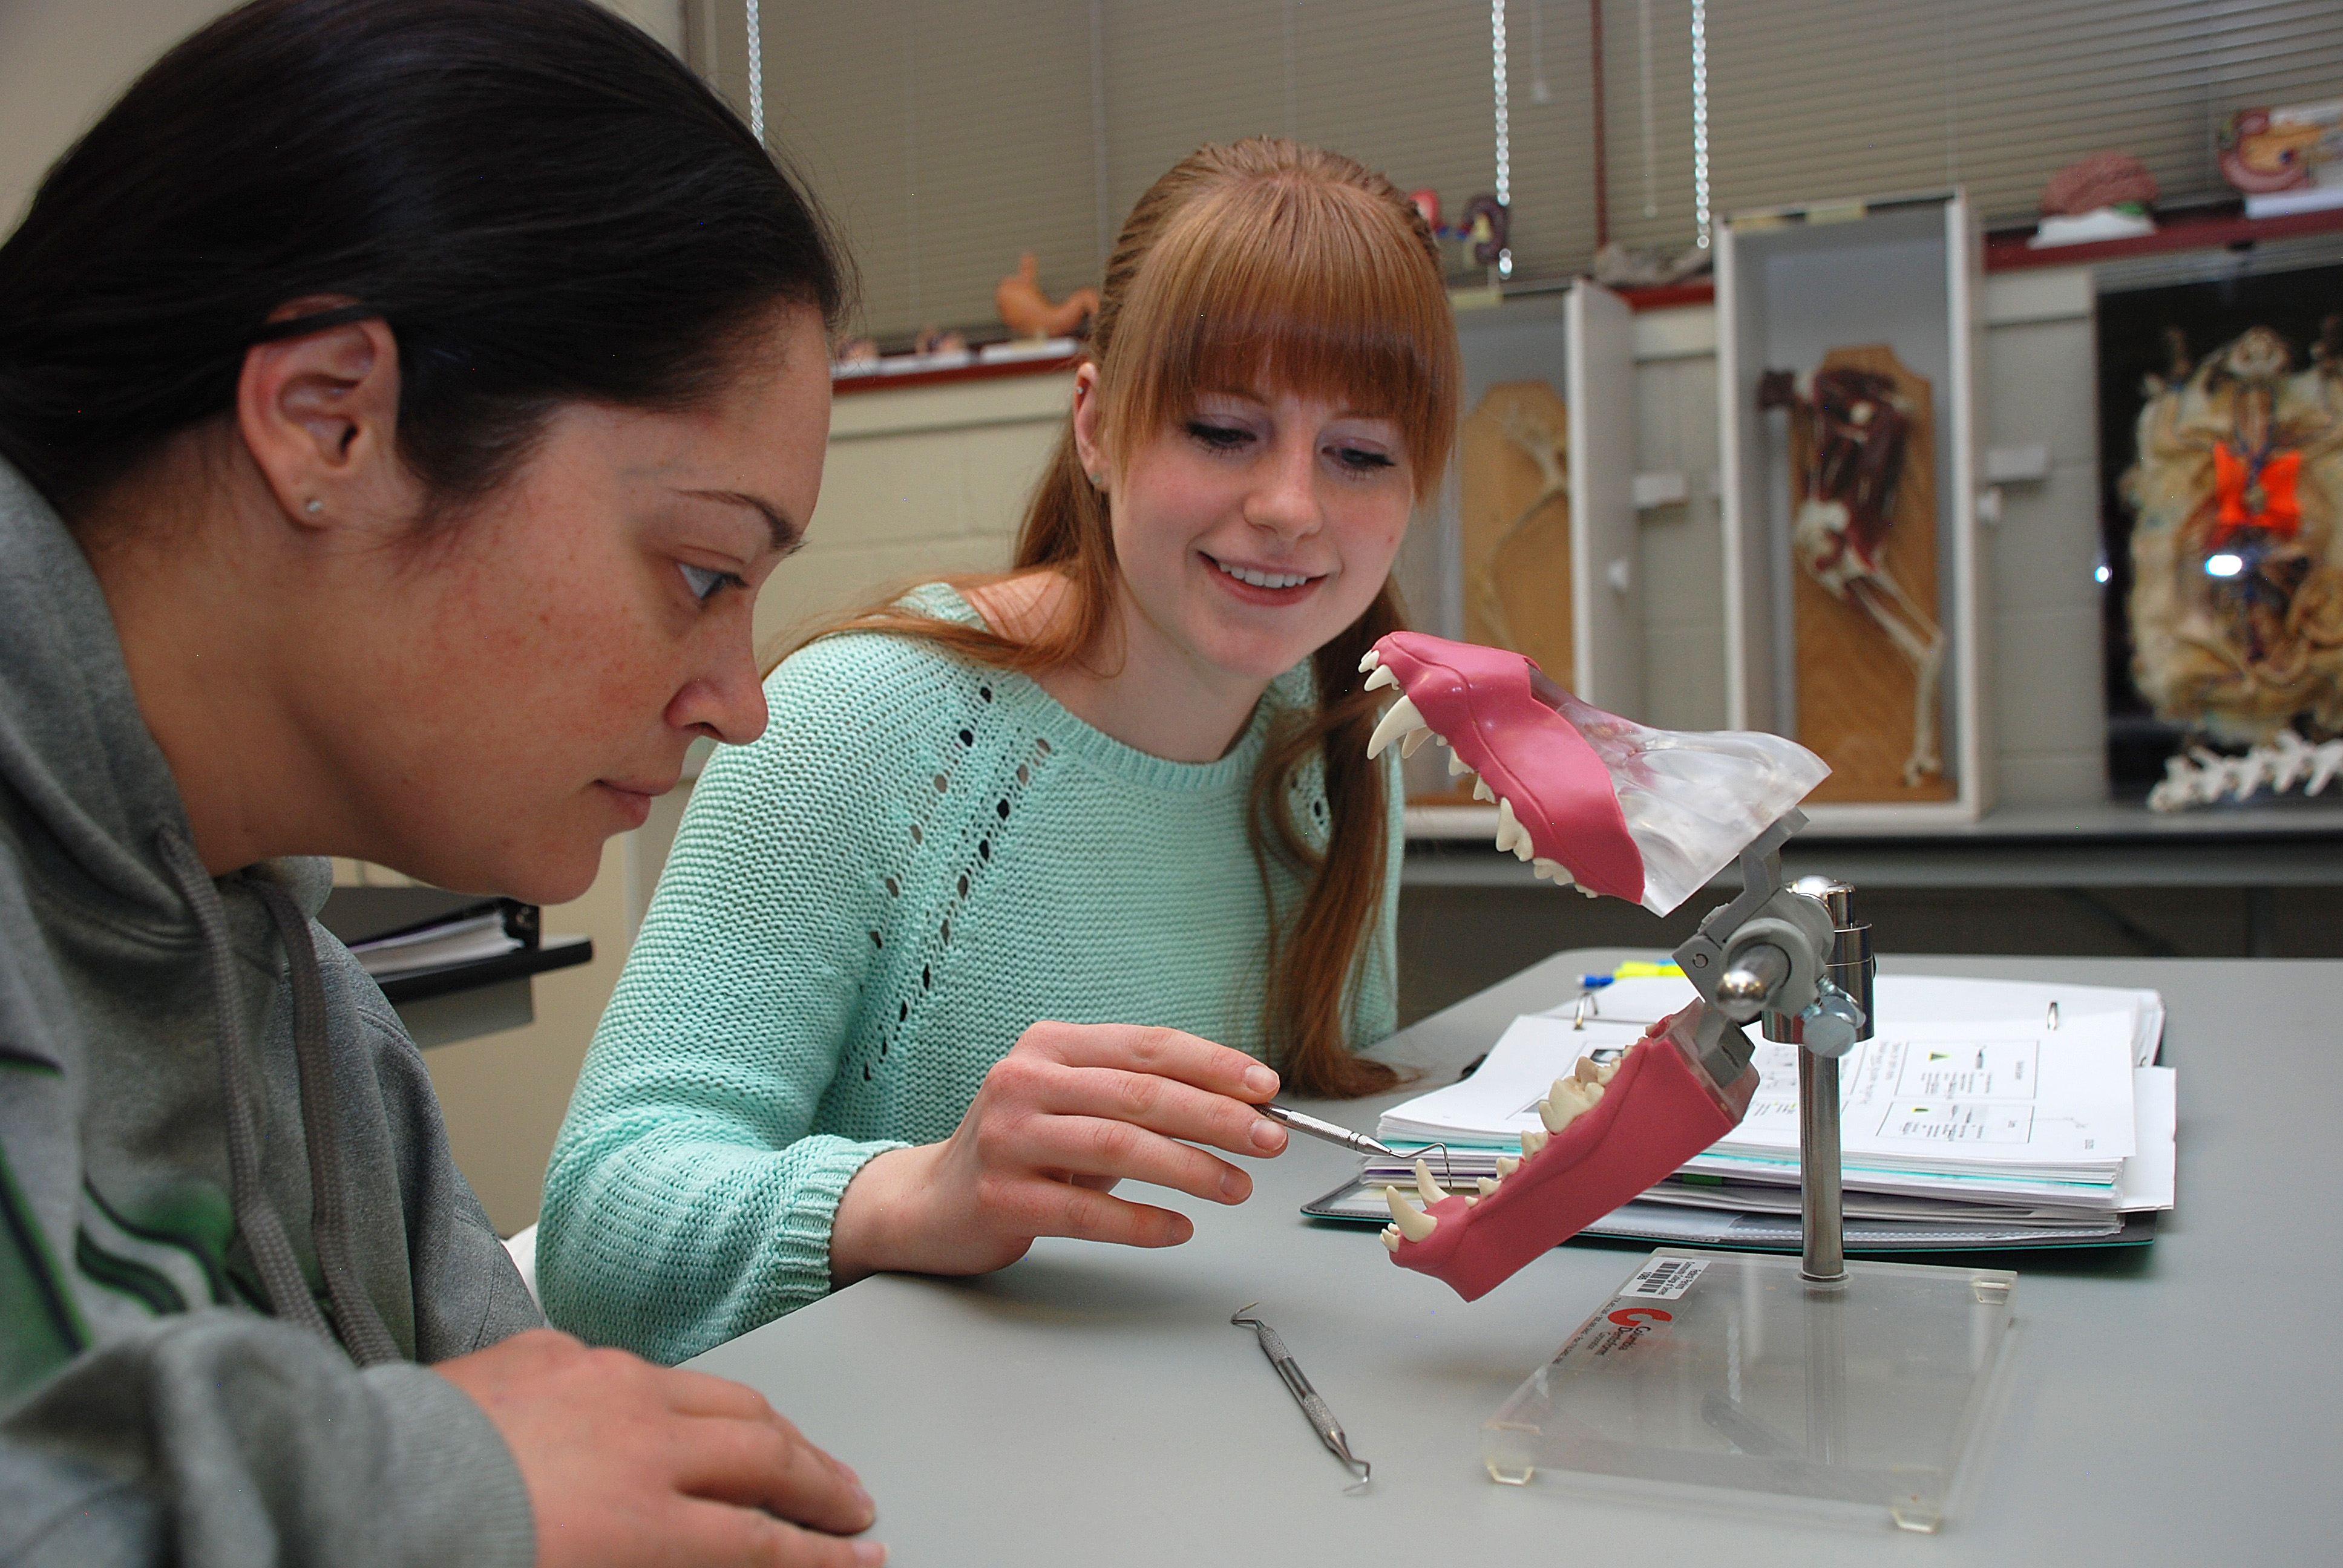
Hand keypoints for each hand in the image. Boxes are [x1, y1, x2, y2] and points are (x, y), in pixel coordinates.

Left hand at [435, 1328, 882, 1567]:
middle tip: (854, 1504)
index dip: (824, 1558)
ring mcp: (600, 1383)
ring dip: (770, 1428)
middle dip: (821, 1484)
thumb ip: (653, 1566)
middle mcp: (641, 1441)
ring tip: (795, 1447)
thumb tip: (709, 1557)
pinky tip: (675, 1408)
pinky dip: (672, 1394)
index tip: (864, 1562)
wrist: (350, 1490)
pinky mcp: (550, 1353)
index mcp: (645, 1522)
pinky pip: (632, 1367)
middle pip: (764, 1456)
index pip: (765, 1545)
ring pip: (717, 1396)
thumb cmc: (442, 1557)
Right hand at [828, 1022, 1286, 1281]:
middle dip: (1217, 1117)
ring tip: (1237, 1188)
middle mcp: (1024, 1081)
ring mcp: (1007, 1138)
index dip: (1214, 1065)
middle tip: (1270, 1139)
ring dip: (1191, 1169)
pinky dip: (1142, 1222)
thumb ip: (1139, 1097)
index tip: (1266, 1087)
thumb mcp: (1075, 1104)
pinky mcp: (999, 1197)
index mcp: (1050, 1046)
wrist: (928, 1204)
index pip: (1148, 1046)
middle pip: (1141, 1094)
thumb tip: (1239, 1107)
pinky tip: (1179, 1229)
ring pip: (1118, 1148)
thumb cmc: (1022, 1150)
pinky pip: (1087, 1212)